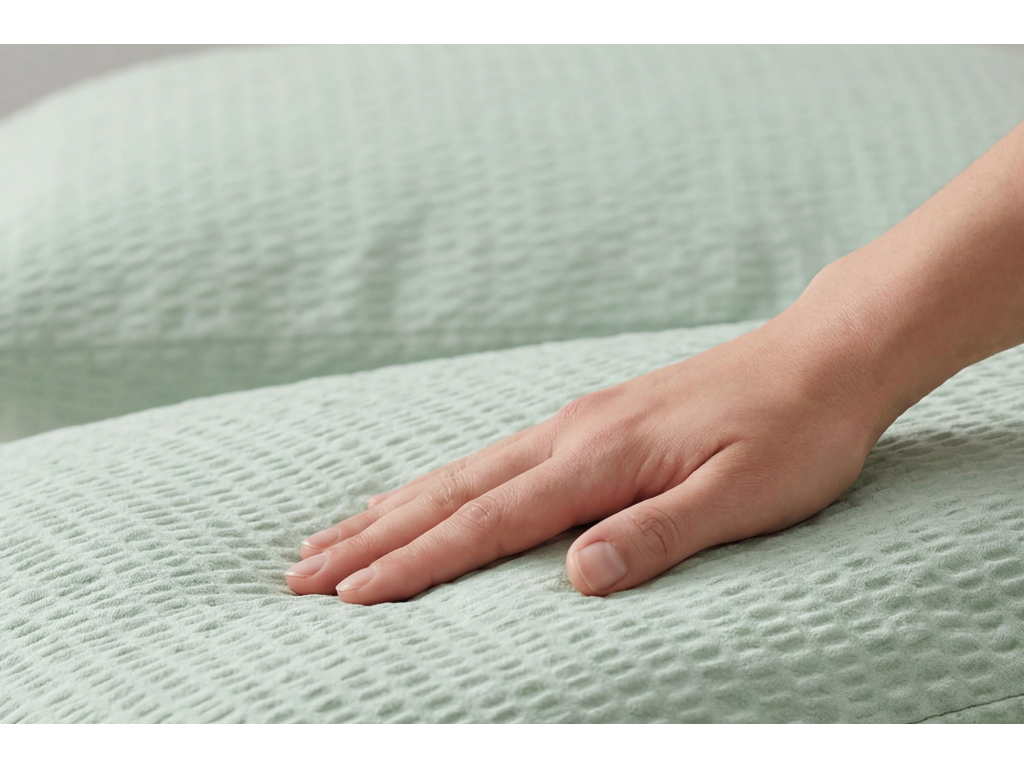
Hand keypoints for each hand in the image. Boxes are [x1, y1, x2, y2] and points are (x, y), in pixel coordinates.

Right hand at [285, 283, 894, 604]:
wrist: (821, 358)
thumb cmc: (792, 433)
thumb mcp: (744, 497)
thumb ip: (658, 535)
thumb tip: (577, 577)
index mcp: (600, 458)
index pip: (488, 523)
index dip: (416, 564)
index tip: (351, 597)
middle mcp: (570, 434)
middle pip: (450, 493)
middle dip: (372, 539)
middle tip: (300, 575)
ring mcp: (575, 423)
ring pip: (460, 473)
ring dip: (390, 510)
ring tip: (331, 538)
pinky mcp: (589, 421)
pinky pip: (492, 459)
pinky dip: (440, 485)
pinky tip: (426, 494)